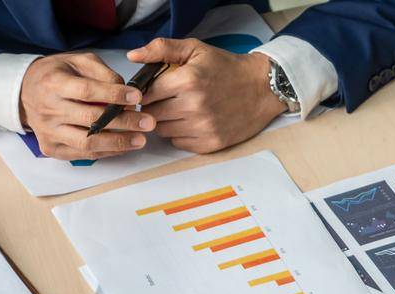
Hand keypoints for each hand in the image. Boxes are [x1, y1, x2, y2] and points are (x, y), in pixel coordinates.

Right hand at [18, 52, 152, 160]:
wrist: (24, 91)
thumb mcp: (78, 62)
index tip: (137, 97)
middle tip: (148, 122)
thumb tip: (127, 92)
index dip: (114, 95)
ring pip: (87, 142)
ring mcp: (48, 131)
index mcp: (53, 83)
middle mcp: (48, 110)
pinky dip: (107, 152)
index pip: (86, 91)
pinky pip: (83, 154)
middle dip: (124, 122)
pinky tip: (124, 146)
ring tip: (141, 139)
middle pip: (90, 119)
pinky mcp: (51, 147)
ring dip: (118, 142)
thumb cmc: (57, 74)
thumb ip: (103, 73)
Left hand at [128, 38, 285, 153]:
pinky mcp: (210, 143)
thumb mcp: (196, 49)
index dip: (145, 92)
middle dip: (154, 106)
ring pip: (162, 131)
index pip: (145, 94)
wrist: (263, 88)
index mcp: (187, 81)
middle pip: (151, 115)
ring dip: (166, 121)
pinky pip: (178, 143)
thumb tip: (132, 56)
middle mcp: (194, 106)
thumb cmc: (227, 68)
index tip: (153, 90)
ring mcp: (203, 127)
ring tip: (179, 110)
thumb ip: (162, 49)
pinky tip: (191, 121)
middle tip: (167, 99)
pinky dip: (180, 134)